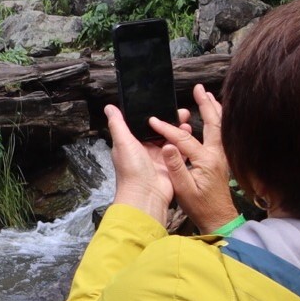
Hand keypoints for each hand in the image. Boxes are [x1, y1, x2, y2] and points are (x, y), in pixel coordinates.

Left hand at [102, 103, 174, 224]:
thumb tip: (110, 108)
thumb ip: (118, 124)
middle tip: (181, 112)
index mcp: (132, 144)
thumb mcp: (122, 142)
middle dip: (170, 121)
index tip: (163, 105)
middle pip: (159, 131)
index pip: (143, 125)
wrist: (147, 194)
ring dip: (179, 130)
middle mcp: (145, 150)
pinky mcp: (171, 165)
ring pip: (171, 139)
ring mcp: (159, 158)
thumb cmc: (131, 171)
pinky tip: (189, 134)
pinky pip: (179, 151)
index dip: (153, 115)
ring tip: (186, 121)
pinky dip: (185, 143)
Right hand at [148, 85, 238, 233]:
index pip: (183, 138)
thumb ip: (175, 167)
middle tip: (199, 89)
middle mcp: (216, 155)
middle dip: (205, 104)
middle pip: (212, 123)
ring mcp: (221, 157)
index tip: (152, 121)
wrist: (219, 219)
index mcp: (205, 160)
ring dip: (214, 109)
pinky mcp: (222, 160)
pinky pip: (221, 134)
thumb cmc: (200, 207)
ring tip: (208, 95)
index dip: (166, 129)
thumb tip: (167, 147)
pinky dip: (217, 120)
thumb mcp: (184, 189)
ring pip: (220, 126)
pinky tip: (214, 117)